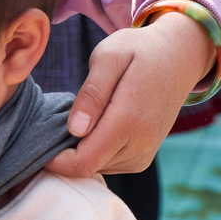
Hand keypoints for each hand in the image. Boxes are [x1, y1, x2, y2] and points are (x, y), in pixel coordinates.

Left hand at [47, 11, 218, 178]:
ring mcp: (144, 154)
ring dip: (81, 151)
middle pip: (87, 168)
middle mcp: (141, 144)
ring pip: (97, 169)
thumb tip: (75, 129)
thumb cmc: (139, 50)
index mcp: (129, 121)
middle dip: (65, 153)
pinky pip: (109, 164)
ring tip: (82, 118)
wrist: (179, 57)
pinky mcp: (144, 156)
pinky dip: (95, 151)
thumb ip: (92, 93)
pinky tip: (94, 126)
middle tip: (57, 121)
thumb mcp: (110, 57)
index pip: (82, 163)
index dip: (55, 159)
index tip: (42, 138)